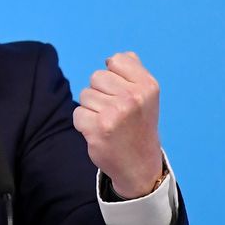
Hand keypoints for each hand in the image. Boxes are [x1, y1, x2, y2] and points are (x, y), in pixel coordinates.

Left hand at [73, 52, 162, 198]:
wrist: (139, 165)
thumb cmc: (139, 125)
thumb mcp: (146, 95)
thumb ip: (133, 70)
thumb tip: (111, 59)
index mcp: (147, 86)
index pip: (116, 60)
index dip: (114, 76)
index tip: (123, 93)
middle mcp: (133, 98)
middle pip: (97, 77)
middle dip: (101, 93)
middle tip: (116, 112)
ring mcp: (115, 113)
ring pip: (85, 95)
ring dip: (92, 108)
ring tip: (108, 122)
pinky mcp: (97, 129)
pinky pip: (78, 113)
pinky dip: (84, 123)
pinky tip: (99, 132)